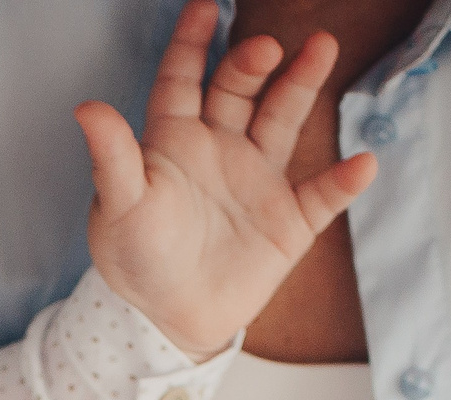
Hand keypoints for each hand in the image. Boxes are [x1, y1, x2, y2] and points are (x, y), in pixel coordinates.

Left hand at [76, 0, 378, 358]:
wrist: (169, 318)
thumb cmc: (136, 258)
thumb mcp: (120, 207)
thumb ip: (112, 157)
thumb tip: (87, 107)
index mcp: (175, 140)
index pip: (183, 78)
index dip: (192, 42)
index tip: (205, 7)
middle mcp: (220, 148)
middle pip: (240, 90)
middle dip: (253, 62)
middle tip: (267, 46)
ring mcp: (257, 181)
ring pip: (283, 120)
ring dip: (302, 86)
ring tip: (321, 48)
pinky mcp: (287, 222)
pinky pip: (320, 196)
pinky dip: (342, 182)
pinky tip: (362, 164)